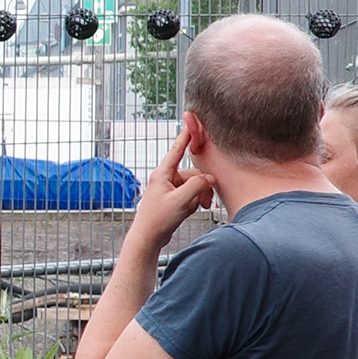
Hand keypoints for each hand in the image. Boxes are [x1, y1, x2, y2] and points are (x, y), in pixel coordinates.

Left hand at [127, 132, 214, 248]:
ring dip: (199, 196)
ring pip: (195, 185)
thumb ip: (198, 185)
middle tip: (204, 202)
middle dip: (202, 187)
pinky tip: (193, 211)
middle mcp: (165, 178)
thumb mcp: (181, 200)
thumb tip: (209, 177)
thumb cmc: (158, 219)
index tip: (191, 121)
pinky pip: (191, 194)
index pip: (176, 150)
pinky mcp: (174, 198)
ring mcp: (169, 188)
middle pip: (193, 174)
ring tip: (197, 208)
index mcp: (162, 174)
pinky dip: (195, 202)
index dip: (186, 136)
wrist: (148, 237)